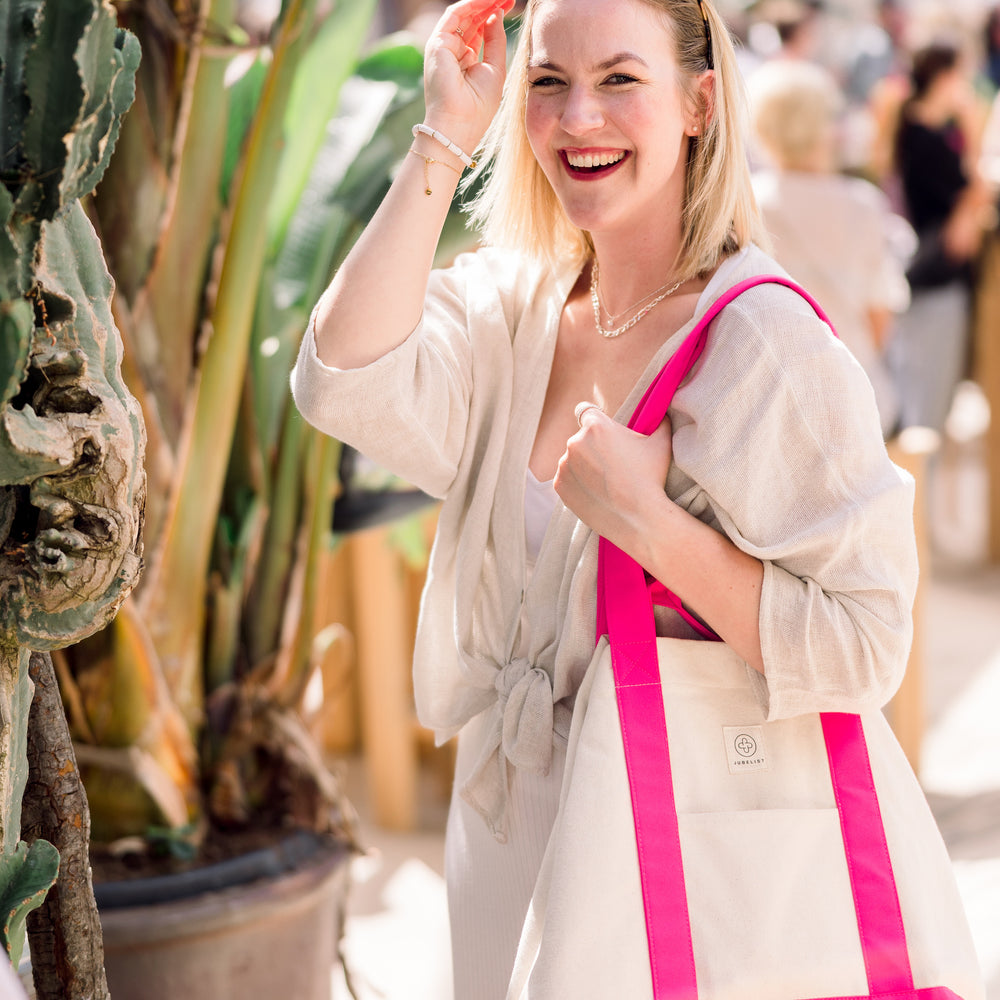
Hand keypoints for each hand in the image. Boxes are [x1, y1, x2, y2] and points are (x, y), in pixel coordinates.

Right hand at [423, 0, 514, 150]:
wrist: (458, 127)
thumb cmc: (477, 109)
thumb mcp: (495, 70)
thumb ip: (495, 42)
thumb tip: (496, 14)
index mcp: (465, 63)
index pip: (479, 32)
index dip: (494, 17)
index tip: (510, 5)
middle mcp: (452, 54)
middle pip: (472, 21)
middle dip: (490, 7)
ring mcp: (443, 49)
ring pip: (463, 16)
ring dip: (482, 3)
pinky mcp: (436, 45)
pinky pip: (454, 16)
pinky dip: (471, 5)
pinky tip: (487, 2)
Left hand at [554, 406, 674, 551]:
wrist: (639, 519)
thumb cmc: (651, 478)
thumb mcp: (661, 444)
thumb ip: (661, 423)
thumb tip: (665, 415)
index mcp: (596, 426)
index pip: (587, 412)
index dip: (596, 423)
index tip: (602, 434)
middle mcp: (574, 442)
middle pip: (581, 439)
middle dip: (593, 448)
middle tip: (612, 465)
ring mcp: (564, 465)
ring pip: (572, 460)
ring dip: (584, 467)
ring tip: (605, 483)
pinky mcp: (559, 486)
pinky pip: (567, 479)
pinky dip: (577, 484)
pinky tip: (596, 493)